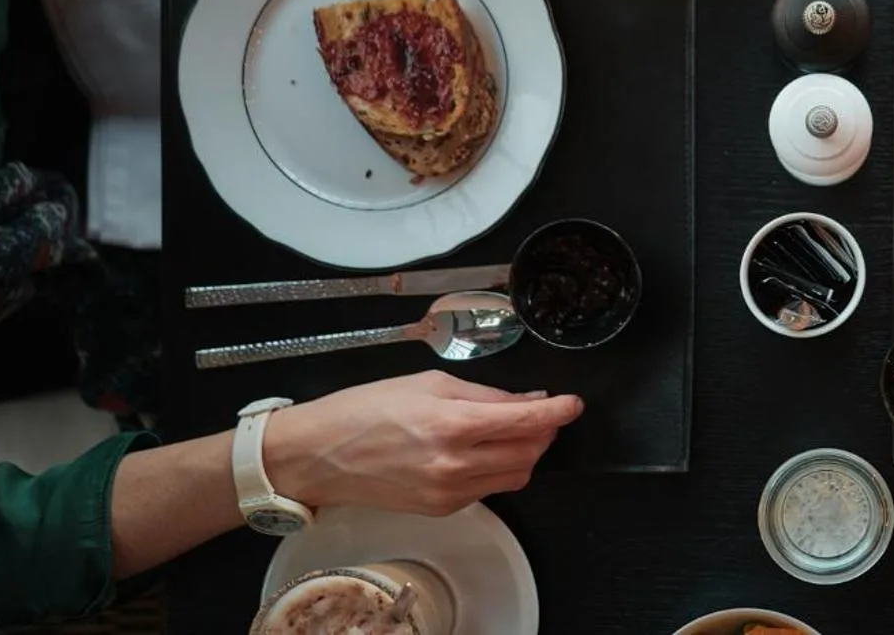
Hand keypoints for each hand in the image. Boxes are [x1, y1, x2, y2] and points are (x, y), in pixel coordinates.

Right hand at [263, 370, 583, 515]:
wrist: (319, 455)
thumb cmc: (366, 408)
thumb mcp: (429, 383)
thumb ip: (485, 395)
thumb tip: (529, 402)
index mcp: (452, 424)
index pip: (527, 422)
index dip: (558, 412)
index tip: (574, 404)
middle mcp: (455, 464)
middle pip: (529, 453)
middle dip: (544, 432)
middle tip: (538, 412)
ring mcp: (449, 492)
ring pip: (515, 476)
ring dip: (524, 453)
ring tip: (510, 431)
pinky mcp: (441, 509)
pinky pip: (488, 489)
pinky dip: (495, 469)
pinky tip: (479, 451)